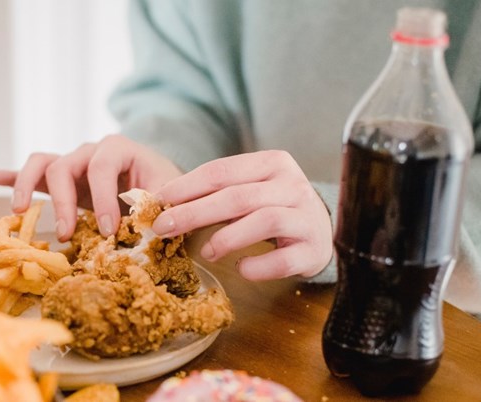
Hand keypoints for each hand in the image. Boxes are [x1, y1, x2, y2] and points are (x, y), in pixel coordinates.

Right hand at [0, 134, 181, 240]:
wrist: (162, 185)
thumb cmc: (166, 189)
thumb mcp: (169, 196)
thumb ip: (158, 207)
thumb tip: (147, 226)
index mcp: (118, 149)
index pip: (102, 167)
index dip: (103, 198)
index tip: (108, 231)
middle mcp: (90, 151)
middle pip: (63, 165)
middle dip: (62, 202)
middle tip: (68, 234)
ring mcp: (72, 163)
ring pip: (41, 163)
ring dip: (26, 185)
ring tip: (19, 211)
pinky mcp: (61, 179)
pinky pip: (30, 172)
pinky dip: (8, 173)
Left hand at [152, 150, 332, 279]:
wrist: (321, 233)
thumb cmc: (273, 209)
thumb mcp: (248, 192)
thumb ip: (214, 194)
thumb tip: (162, 204)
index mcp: (272, 163)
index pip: (223, 170)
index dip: (187, 186)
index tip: (159, 200)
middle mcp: (293, 185)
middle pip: (238, 196)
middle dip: (195, 213)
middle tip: (164, 228)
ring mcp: (307, 217)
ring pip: (264, 221)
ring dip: (228, 238)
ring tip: (207, 252)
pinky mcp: (313, 249)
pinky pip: (283, 260)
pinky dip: (258, 266)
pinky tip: (241, 268)